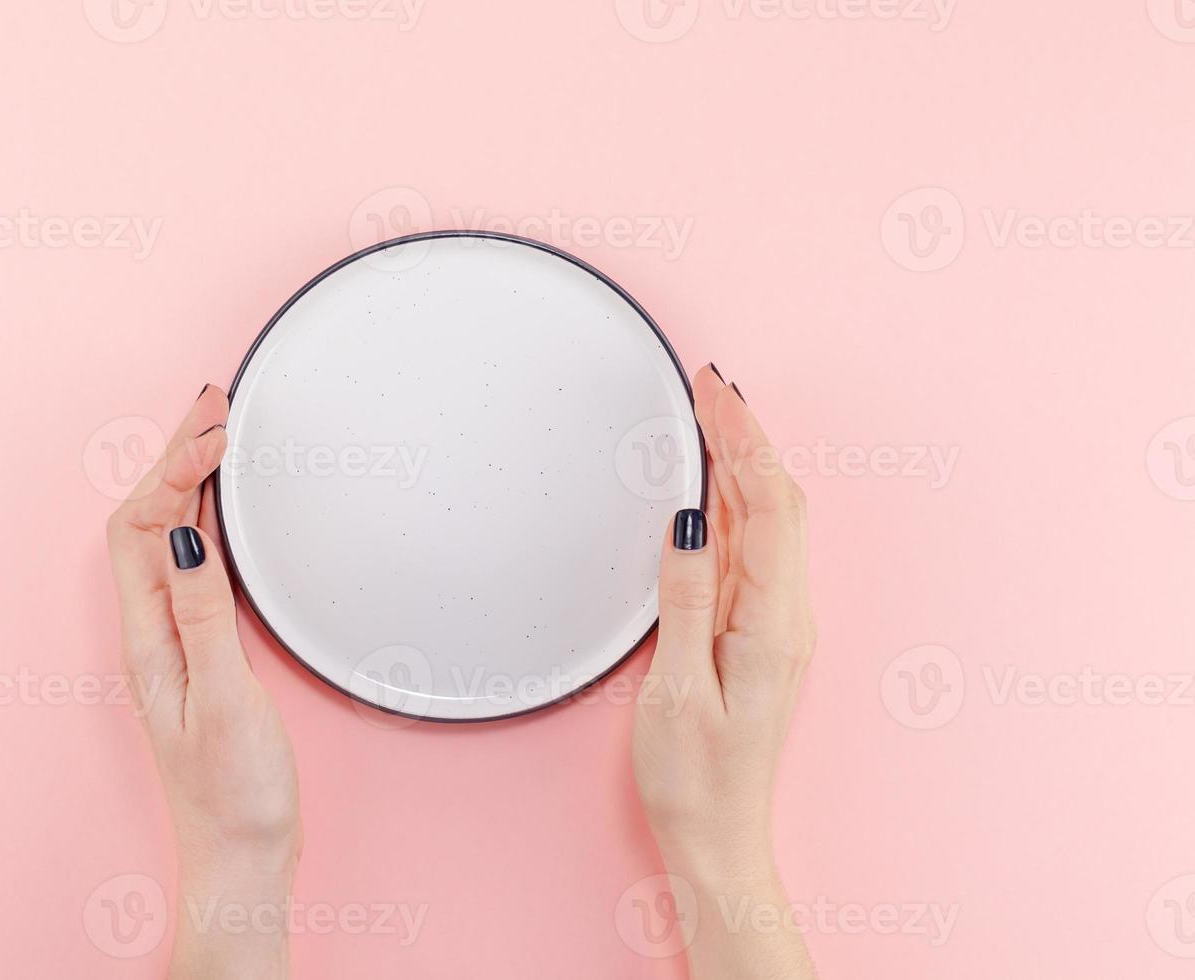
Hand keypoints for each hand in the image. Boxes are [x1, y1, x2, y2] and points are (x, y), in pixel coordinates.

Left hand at [106, 385, 300, 979]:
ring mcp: (176, 638)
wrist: (242, 854)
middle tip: (213, 400)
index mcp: (149, 638)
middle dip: (174, 453)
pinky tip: (224, 504)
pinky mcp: (204, 650)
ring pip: (169, 535)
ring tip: (215, 429)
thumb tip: (184, 534)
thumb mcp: (223, 701)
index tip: (217, 429)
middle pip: (147, 519)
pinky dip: (208, 517)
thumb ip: (203, 618)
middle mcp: (153, 630)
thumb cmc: (233, 793)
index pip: (143, 526)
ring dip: (188, 477)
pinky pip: (196, 562)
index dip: (174, 468)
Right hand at [632, 366, 815, 978]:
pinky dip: (734, 500)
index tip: (713, 389)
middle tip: (708, 382)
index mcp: (773, 624)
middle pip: (776, 501)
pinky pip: (752, 548)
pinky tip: (712, 484)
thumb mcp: (675, 691)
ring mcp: (776, 622)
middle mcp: (786, 615)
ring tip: (711, 413)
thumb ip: (685, 601)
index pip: (766, 506)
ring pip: (767, 519)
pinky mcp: (757, 631)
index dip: (743, 439)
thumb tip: (688, 523)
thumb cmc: (695, 780)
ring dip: (742, 461)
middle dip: (747, 434)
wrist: (718, 838)